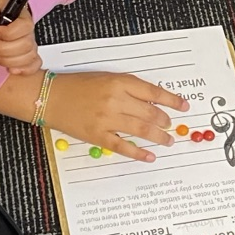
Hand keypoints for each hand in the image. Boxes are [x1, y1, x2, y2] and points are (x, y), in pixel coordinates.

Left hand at [0, 0, 41, 75]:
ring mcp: (27, 41)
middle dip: (3, 49)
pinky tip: (10, 68)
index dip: (8, 33)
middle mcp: (26, 29)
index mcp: (20, 13)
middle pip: (26, 46)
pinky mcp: (24, 51)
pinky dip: (23, 70)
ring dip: (8, 61)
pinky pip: (33, 64)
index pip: (24, 27)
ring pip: (28, 58)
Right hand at [44, 72, 189, 162]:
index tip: (183, 106)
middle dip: (165, 120)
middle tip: (172, 126)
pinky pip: (123, 146)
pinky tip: (149, 156)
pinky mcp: (98, 135)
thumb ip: (127, 88)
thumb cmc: (76, 85)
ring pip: (141, 129)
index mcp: (118, 82)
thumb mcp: (105, 78)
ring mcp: (107, 119)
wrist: (50, 96)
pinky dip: (139, 152)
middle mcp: (115, 99)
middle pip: (150, 112)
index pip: (152, 92)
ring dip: (158, 137)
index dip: (171, 100)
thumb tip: (150, 100)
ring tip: (168, 141)